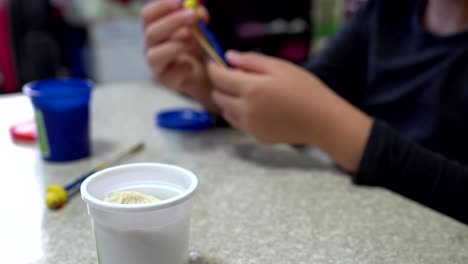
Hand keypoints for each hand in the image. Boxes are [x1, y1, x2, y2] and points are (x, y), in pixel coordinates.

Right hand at [142, 0, 218, 112]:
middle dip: (173, 22)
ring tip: (195, 44)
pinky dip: (184, 67)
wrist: (205, 74)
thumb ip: (197, 18)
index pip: (147, 15)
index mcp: (153, 29)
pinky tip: (192, 66)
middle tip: (193, 16)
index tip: (179, 2)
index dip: (160, 7)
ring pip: (155, 55)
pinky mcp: (166, 81)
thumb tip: (199, 11)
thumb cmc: (197, 47)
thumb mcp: (198, 29)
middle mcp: (150, 47)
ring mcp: (156, 65)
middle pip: (151, 32)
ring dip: (177, 46)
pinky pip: (171, 73)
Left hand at [207, 51, 372, 170]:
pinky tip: (256, 106)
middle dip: (220, 84)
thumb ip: (251, 61)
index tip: (213, 62)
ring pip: (225, 110)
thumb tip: (228, 57)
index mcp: (252, 89)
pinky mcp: (256, 136)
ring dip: (228, 99)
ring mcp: (250, 126)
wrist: (322, 121)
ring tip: (246, 91)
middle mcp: (246, 110)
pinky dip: (239, 112)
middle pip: (217, 96)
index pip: (219, 78)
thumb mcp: (280, 67)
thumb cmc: (305, 89)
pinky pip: (238, 122)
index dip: (213, 68)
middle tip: (233, 75)